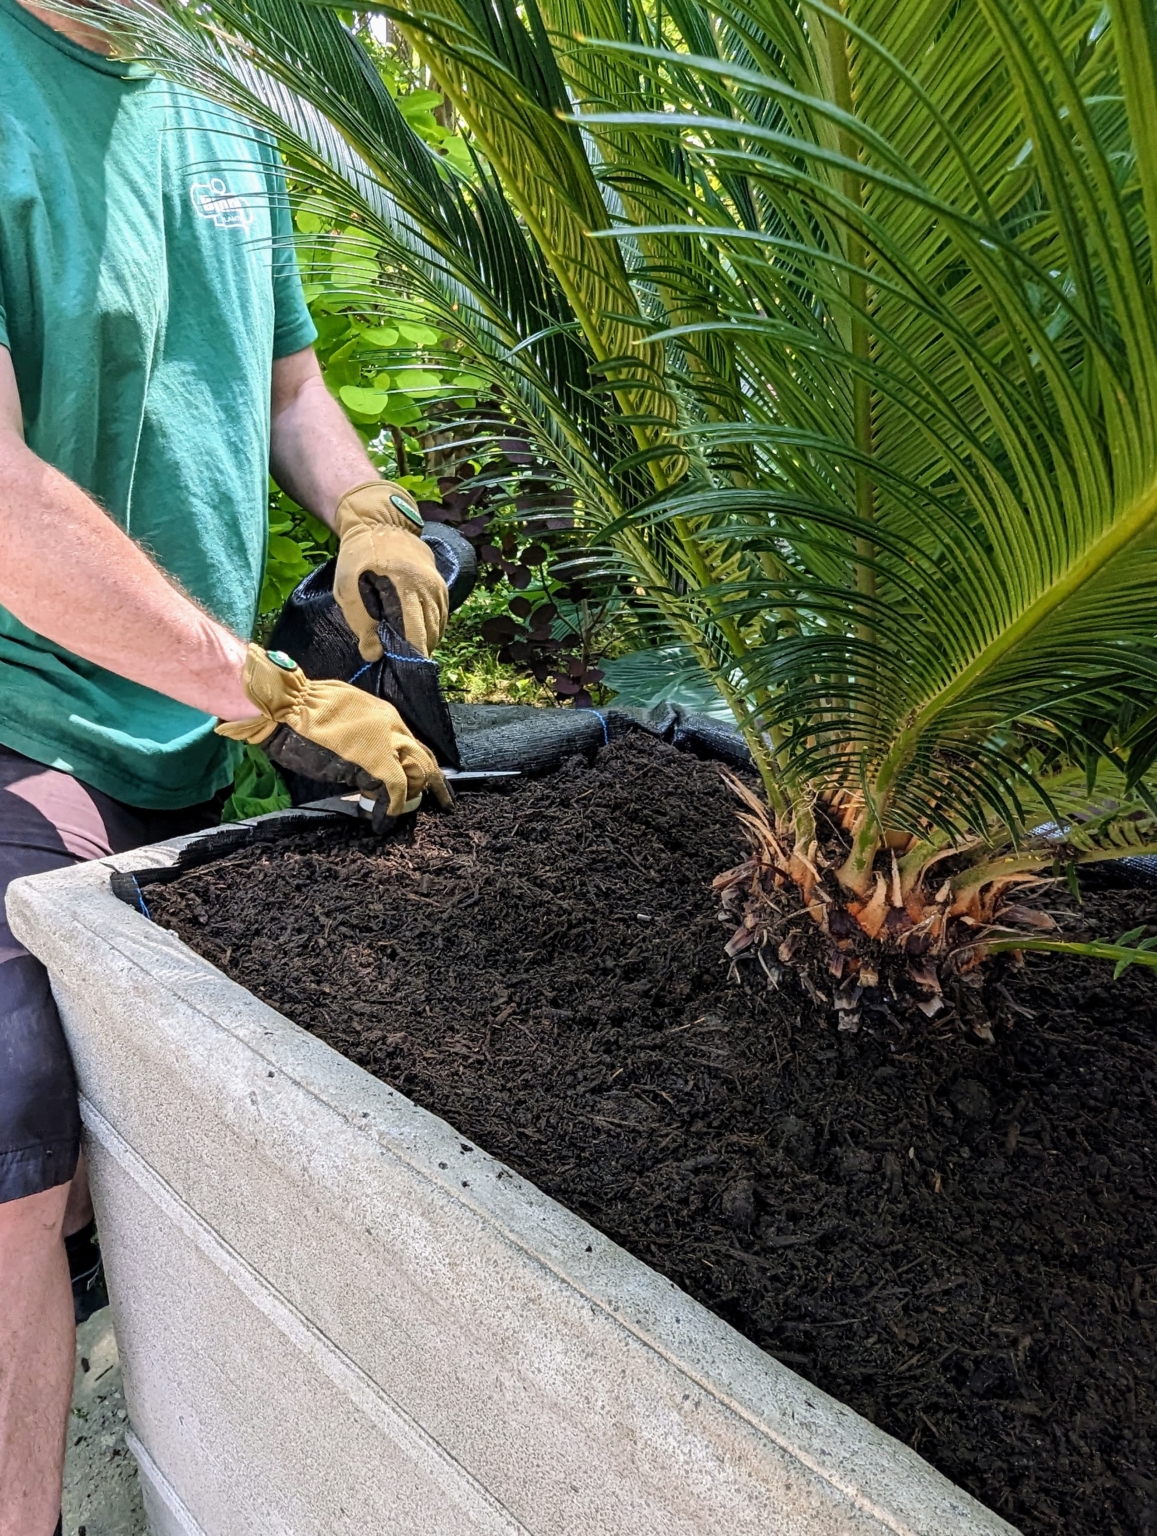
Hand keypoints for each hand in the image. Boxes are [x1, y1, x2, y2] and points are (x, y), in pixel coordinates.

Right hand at [216, 646, 451, 816]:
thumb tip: (362, 755)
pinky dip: (390, 811)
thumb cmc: (302, 712)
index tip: (424, 782)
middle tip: (444, 804)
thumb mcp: (340, 718)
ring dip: (410, 798)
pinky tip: (381, 823)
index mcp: (384, 715)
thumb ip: (360, 734)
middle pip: (424, 759)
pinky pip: (395, 792)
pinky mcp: (376, 764)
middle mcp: (391, 727)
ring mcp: (386, 744)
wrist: (287, 706)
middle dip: (436, 784)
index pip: (413, 743)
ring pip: (416, 774)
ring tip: (398, 813)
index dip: (421, 765)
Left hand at [332, 481, 448, 661]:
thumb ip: (361, 623)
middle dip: (415, 653)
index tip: (397, 670)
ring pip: (437, 628)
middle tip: (398, 665)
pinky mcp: (441, 587)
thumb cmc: (359, 556)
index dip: (408, 657)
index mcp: (406, 587)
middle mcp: (429, 588)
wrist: (381, 522)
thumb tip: (374, 656)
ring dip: (423, 642)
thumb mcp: (348, 588)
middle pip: (429, 635)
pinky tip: (415, 636)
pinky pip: (440, 618)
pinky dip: (429, 630)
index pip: (415, 634)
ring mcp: (438, 587)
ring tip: (405, 652)